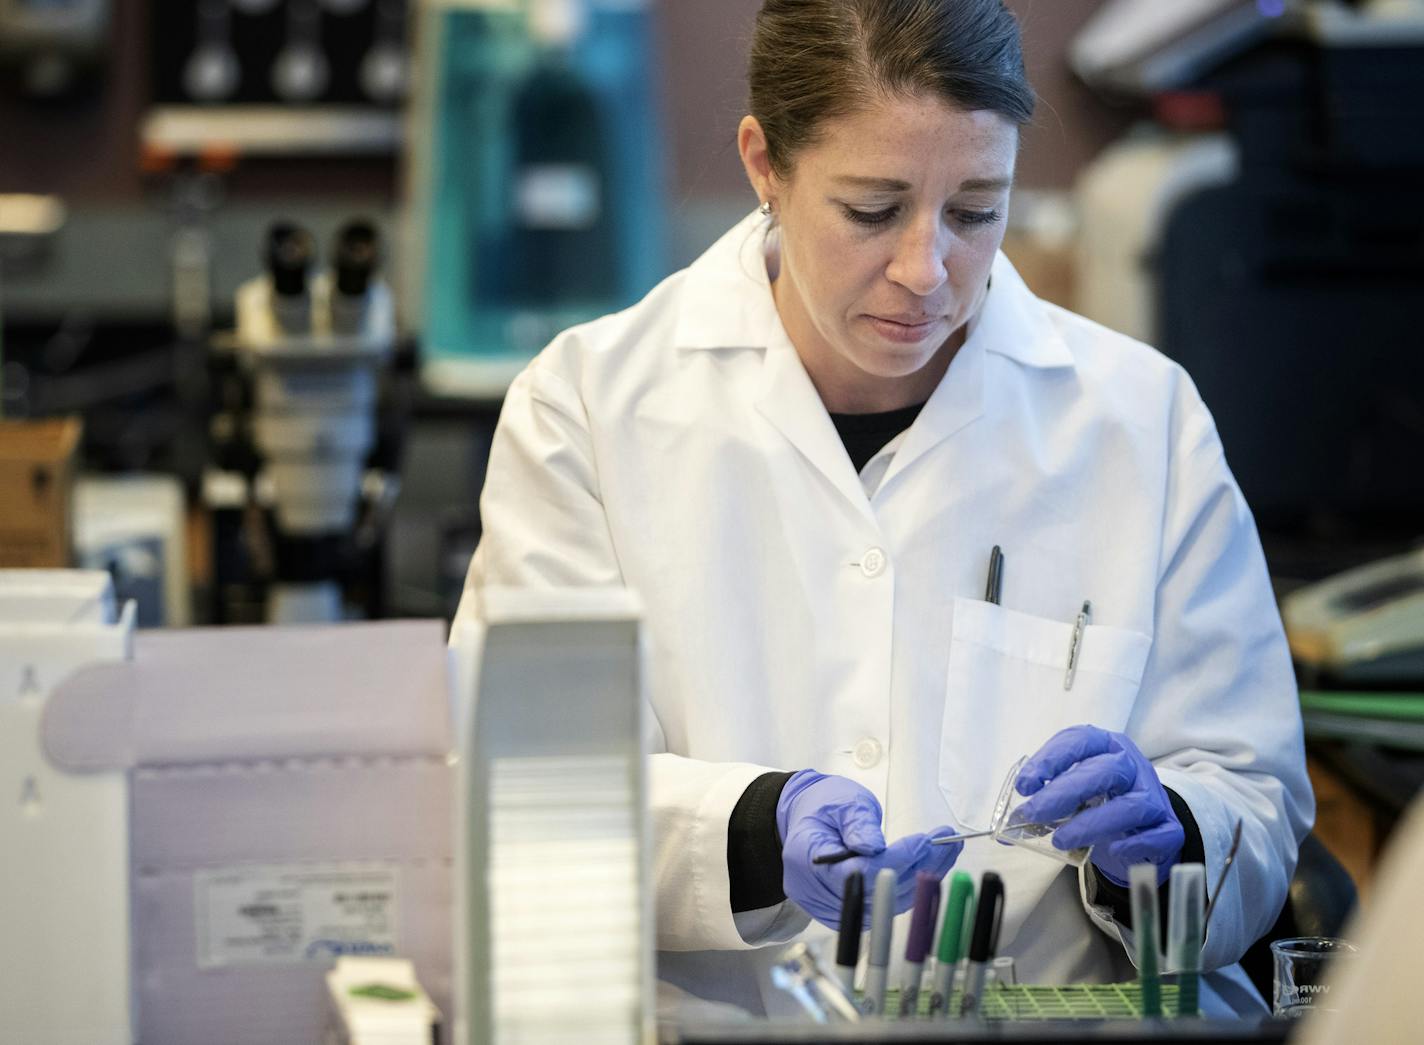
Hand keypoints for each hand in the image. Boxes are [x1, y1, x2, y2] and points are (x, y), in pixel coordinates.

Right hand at [776, 769, 961, 928]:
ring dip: (921, 877)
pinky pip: (884, 905)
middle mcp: (817, 890)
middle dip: (918, 866)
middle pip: (876, 890)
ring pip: (885, 902)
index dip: (895, 860)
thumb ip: (859, 823)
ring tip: (947, 849)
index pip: (858, 871)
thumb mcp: (842, 801)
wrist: (806, 819)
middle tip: (948, 842)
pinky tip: (931, 865)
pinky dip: (911, 886)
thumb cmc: (823, 806)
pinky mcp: (848, 912)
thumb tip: (876, 848)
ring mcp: (831, 907)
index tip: (925, 842)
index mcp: (807, 857)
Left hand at [1014, 726, 1183, 885]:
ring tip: (1060, 840)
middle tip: (1034, 813)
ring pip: (1131, 805)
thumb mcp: (1071, 795)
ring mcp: (1154, 796)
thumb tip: (1007, 829)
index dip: (1051, 758)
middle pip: (1105, 770)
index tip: (1025, 784)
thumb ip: (1042, 804)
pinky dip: (1132, 845)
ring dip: (1091, 823)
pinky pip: (1156, 835)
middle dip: (1065, 791)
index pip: (1080, 739)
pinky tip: (1112, 851)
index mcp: (1105, 746)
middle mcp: (1132, 765)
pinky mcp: (1169, 828)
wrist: (1142, 828)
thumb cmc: (1100, 803)